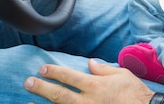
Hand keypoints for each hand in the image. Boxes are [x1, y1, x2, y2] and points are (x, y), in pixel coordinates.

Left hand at [24, 59, 154, 103]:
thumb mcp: (122, 75)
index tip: (42, 69)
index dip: (54, 72)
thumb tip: (90, 64)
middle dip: (42, 88)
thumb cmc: (135, 93)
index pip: (69, 77)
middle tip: (28, 83)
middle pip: (60, 94)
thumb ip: (103, 69)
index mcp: (96, 86)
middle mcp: (88, 101)